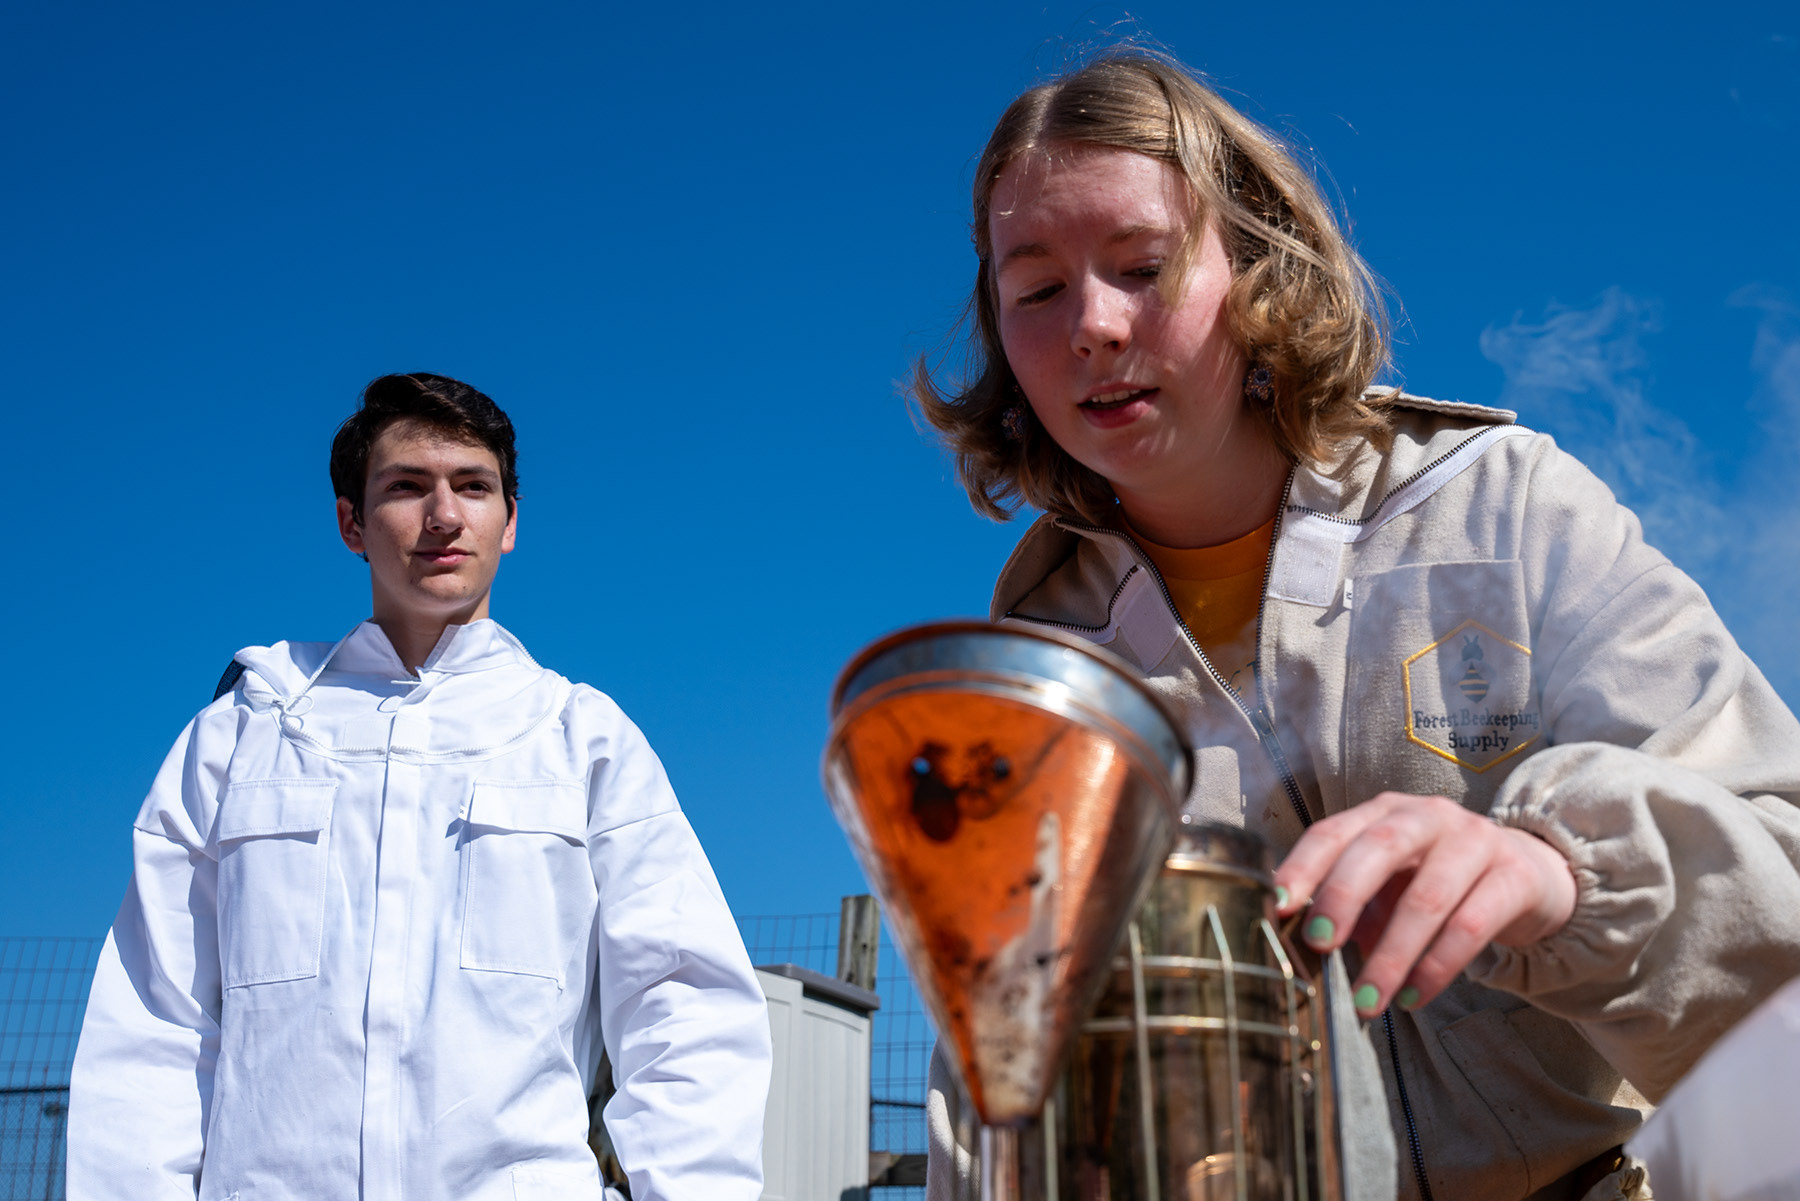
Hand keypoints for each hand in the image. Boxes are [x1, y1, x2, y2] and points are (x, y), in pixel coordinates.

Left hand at [1273, 792, 1576, 1017]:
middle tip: (1318, 946)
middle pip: (1378, 847)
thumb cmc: (1437, 883)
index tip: (1278, 907)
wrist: (1528, 876)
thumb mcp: (1389, 885)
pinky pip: (1471, 925)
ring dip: (1391, 956)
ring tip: (1367, 1002)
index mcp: (1384, 812)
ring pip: (1426, 897)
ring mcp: (1475, 841)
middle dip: (1342, 896)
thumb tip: (1298, 944)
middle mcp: (1427, 816)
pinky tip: (1412, 997)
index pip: (1333, 831)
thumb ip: (1349, 904)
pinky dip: (1436, 967)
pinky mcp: (1514, 876)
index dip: (1303, 867)